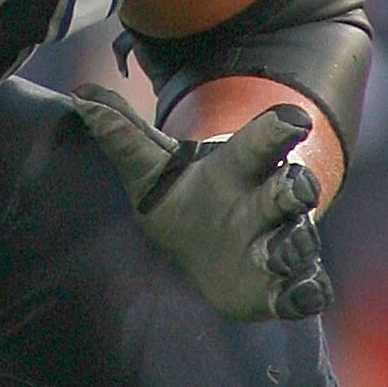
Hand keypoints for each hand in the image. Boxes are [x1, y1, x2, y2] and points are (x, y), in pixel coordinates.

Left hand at [79, 91, 330, 323]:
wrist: (205, 252)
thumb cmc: (185, 198)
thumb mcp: (151, 168)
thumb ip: (122, 135)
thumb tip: (79, 93)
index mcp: (239, 167)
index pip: (262, 142)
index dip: (277, 129)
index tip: (292, 120)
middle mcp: (268, 202)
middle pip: (293, 188)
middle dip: (297, 187)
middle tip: (293, 184)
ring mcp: (278, 244)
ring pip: (302, 239)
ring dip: (298, 242)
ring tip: (286, 246)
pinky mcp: (283, 288)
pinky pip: (308, 289)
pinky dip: (308, 292)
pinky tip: (302, 293)